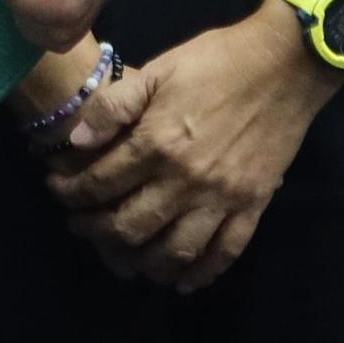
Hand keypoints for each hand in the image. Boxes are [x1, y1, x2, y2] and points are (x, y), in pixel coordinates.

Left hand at [47, 14, 334, 288]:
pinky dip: (201, 273)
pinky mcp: (253, 206)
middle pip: (130, 226)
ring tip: (123, 257)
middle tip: (80, 227)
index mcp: (158, 143)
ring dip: (143, 262)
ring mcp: (222, 198)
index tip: (57, 192)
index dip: (71, 192)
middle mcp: (186, 180)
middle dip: (95, 232)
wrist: (286, 63)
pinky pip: (225, 253)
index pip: (101, 183)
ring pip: (174, 251)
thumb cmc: (216, 61)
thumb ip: (114, 106)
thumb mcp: (158, 70)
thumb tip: (76, 140)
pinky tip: (181, 280)